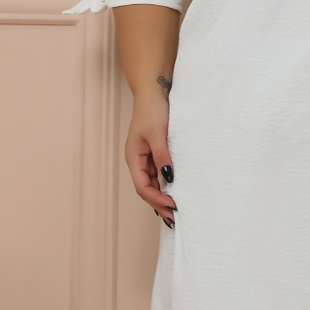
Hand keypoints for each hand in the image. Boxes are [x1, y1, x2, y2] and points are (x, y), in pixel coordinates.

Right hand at [124, 87, 177, 227]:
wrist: (154, 91)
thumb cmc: (152, 110)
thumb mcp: (158, 134)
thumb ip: (162, 156)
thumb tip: (169, 178)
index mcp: (134, 158)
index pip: (142, 187)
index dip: (156, 199)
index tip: (172, 206)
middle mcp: (138, 160)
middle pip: (147, 188)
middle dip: (159, 203)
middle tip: (175, 218)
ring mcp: (146, 156)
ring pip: (153, 183)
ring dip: (162, 196)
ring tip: (176, 210)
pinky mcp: (155, 151)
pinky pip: (159, 173)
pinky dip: (165, 184)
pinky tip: (175, 191)